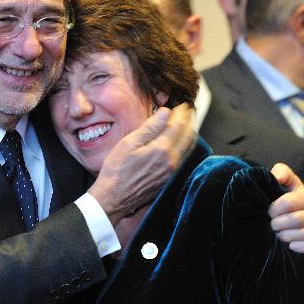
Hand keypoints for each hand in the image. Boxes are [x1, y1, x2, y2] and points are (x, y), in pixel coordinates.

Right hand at [89, 103, 195, 227]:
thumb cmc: (117, 170)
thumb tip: (165, 112)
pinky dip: (185, 147)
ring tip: (189, 123)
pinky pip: (183, 159)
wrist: (114, 198)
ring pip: (188, 149)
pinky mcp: (169, 180)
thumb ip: (150, 127)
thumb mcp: (129, 143)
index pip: (177, 126)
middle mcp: (171, 161)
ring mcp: (171, 172)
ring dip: (189, 134)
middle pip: (187, 136)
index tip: (182, 105)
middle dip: (189, 121)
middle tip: (189, 111)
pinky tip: (181, 143)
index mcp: (161, 150)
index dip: (181, 113)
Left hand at [269, 163, 303, 254]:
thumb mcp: (289, 184)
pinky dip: (303, 247)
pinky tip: (291, 246)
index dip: (275, 208)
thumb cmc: (293, 200)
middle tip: (272, 225)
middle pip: (297, 219)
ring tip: (279, 235)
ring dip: (288, 236)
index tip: (269, 212)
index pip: (290, 202)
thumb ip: (282, 173)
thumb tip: (276, 176)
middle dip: (279, 224)